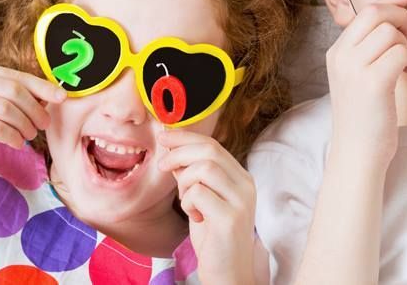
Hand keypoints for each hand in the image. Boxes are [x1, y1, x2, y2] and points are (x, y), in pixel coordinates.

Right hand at [0, 60, 66, 175]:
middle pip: (12, 89)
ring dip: (25, 123)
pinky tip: (16, 143)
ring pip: (5, 108)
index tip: (62, 97)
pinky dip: (11, 135)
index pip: (14, 75)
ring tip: (30, 135)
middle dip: (35, 107)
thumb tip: (44, 97)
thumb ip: (2, 96)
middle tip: (45, 124)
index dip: (41, 86)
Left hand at [157, 130, 256, 284]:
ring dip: (184, 182)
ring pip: (204, 169)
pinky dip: (188, 202)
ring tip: (185, 201)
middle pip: (209, 150)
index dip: (186, 137)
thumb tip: (173, 152)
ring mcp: (241, 201)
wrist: (228, 272)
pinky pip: (199, 194)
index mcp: (240, 178)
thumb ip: (192, 177)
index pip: (213, 145)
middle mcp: (245, 185)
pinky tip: (194, 216)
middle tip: (161, 165)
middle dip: (179, 152)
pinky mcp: (231, 218)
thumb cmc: (213, 237)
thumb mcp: (201, 201)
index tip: (164, 136)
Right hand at [324, 0, 406, 167]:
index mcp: (337, 52)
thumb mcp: (360, 76)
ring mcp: (354, 69)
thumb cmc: (366, 116)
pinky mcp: (372, 83)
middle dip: (401, 16)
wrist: (357, 153)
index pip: (364, 11)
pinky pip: (401, 52)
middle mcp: (341, 56)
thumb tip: (398, 13)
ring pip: (390, 32)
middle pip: (376, 12)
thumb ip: (371, 48)